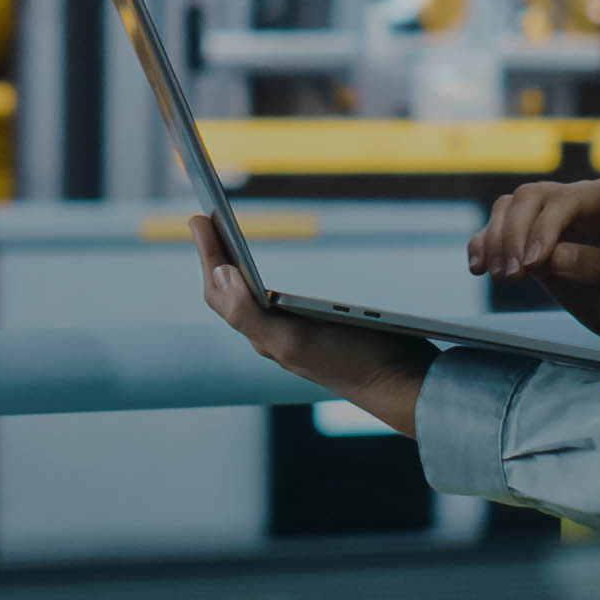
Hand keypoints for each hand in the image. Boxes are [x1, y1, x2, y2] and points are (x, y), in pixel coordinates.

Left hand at [189, 217, 433, 433]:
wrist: (401, 383)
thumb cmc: (350, 362)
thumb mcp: (293, 340)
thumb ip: (248, 313)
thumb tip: (220, 273)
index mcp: (263, 335)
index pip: (220, 292)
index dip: (207, 253)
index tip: (198, 217)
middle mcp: (274, 335)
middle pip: (230, 294)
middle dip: (214, 256)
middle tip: (202, 220)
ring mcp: (297, 332)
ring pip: (252, 298)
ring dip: (236, 268)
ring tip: (226, 242)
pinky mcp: (321, 329)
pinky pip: (279, 302)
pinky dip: (266, 281)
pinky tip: (274, 274)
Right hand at [465, 175, 599, 349]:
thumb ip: (596, 265)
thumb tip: (553, 257)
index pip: (566, 200)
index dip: (543, 228)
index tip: (533, 264)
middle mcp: (578, 197)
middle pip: (530, 198)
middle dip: (514, 234)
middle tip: (512, 276)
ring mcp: (553, 217)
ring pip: (509, 208)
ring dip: (496, 240)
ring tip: (500, 276)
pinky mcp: (532, 239)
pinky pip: (499, 229)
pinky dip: (483, 244)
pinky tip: (478, 267)